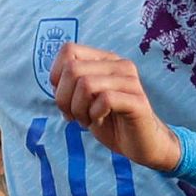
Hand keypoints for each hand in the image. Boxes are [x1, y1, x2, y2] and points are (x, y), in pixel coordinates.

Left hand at [49, 43, 179, 171]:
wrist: (141, 144)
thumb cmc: (110, 121)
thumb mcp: (83, 100)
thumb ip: (69, 85)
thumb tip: (54, 81)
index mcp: (105, 59)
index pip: (69, 50)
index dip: (56, 76)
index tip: (64, 98)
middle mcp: (119, 64)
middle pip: (72, 69)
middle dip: (63, 98)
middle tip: (72, 115)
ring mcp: (130, 81)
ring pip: (86, 84)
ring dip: (78, 109)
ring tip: (86, 120)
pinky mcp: (137, 100)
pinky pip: (104, 99)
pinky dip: (94, 114)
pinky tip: (98, 121)